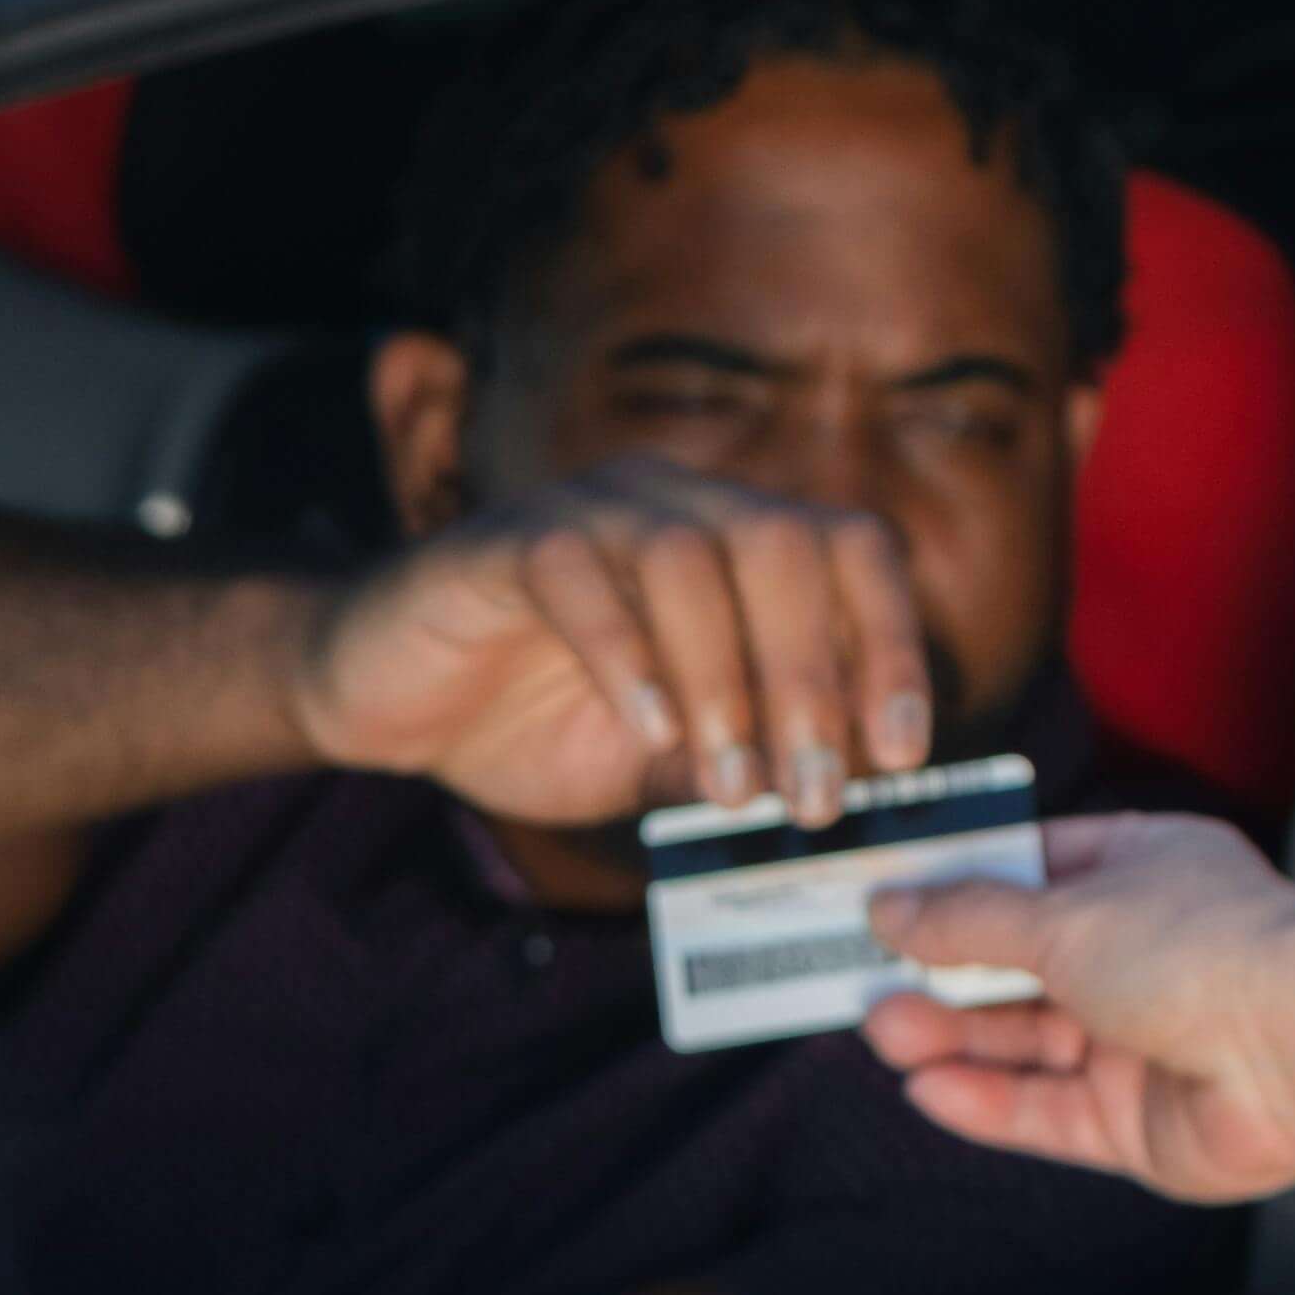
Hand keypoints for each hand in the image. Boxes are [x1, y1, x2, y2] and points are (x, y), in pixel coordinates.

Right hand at [290, 456, 936, 829]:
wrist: (392, 705)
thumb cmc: (539, 722)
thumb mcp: (668, 760)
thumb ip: (748, 759)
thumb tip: (844, 793)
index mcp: (735, 538)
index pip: (855, 550)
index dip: (893, 645)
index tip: (903, 754)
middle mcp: (676, 500)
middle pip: (786, 542)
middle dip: (814, 676)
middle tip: (814, 794)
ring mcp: (588, 510)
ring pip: (689, 555)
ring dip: (726, 681)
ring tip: (734, 788)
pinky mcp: (501, 542)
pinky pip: (577, 569)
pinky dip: (627, 655)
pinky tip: (648, 734)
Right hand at [865, 816, 1294, 1205]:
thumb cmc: (1206, 951)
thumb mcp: (1063, 915)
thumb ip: (970, 920)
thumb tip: (891, 907)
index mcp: (1144, 872)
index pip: (1034, 870)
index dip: (959, 885)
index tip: (883, 897)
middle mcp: (1145, 954)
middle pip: (1022, 966)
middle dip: (943, 973)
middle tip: (861, 978)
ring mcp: (1144, 1041)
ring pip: (1027, 1042)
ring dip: (952, 1035)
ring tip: (883, 1030)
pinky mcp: (1141, 1121)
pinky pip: (1048, 1111)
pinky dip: (989, 1101)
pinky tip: (928, 1088)